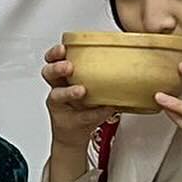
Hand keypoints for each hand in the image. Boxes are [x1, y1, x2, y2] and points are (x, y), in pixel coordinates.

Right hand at [41, 43, 116, 181]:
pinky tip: (104, 110)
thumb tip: (132, 63)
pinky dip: (93, 113)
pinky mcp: (67, 120)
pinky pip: (80, 116)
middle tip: (69, 67)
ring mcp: (60, 105)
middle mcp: (59, 88)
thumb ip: (103, 77)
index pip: (54, 60)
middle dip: (57, 68)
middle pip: (48, 74)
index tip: (63, 48)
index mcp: (64, 76)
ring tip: (80, 91)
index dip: (55, 53)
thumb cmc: (84, 107)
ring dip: (69, 92)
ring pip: (56, 95)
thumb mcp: (93, 88)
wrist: (75, 133)